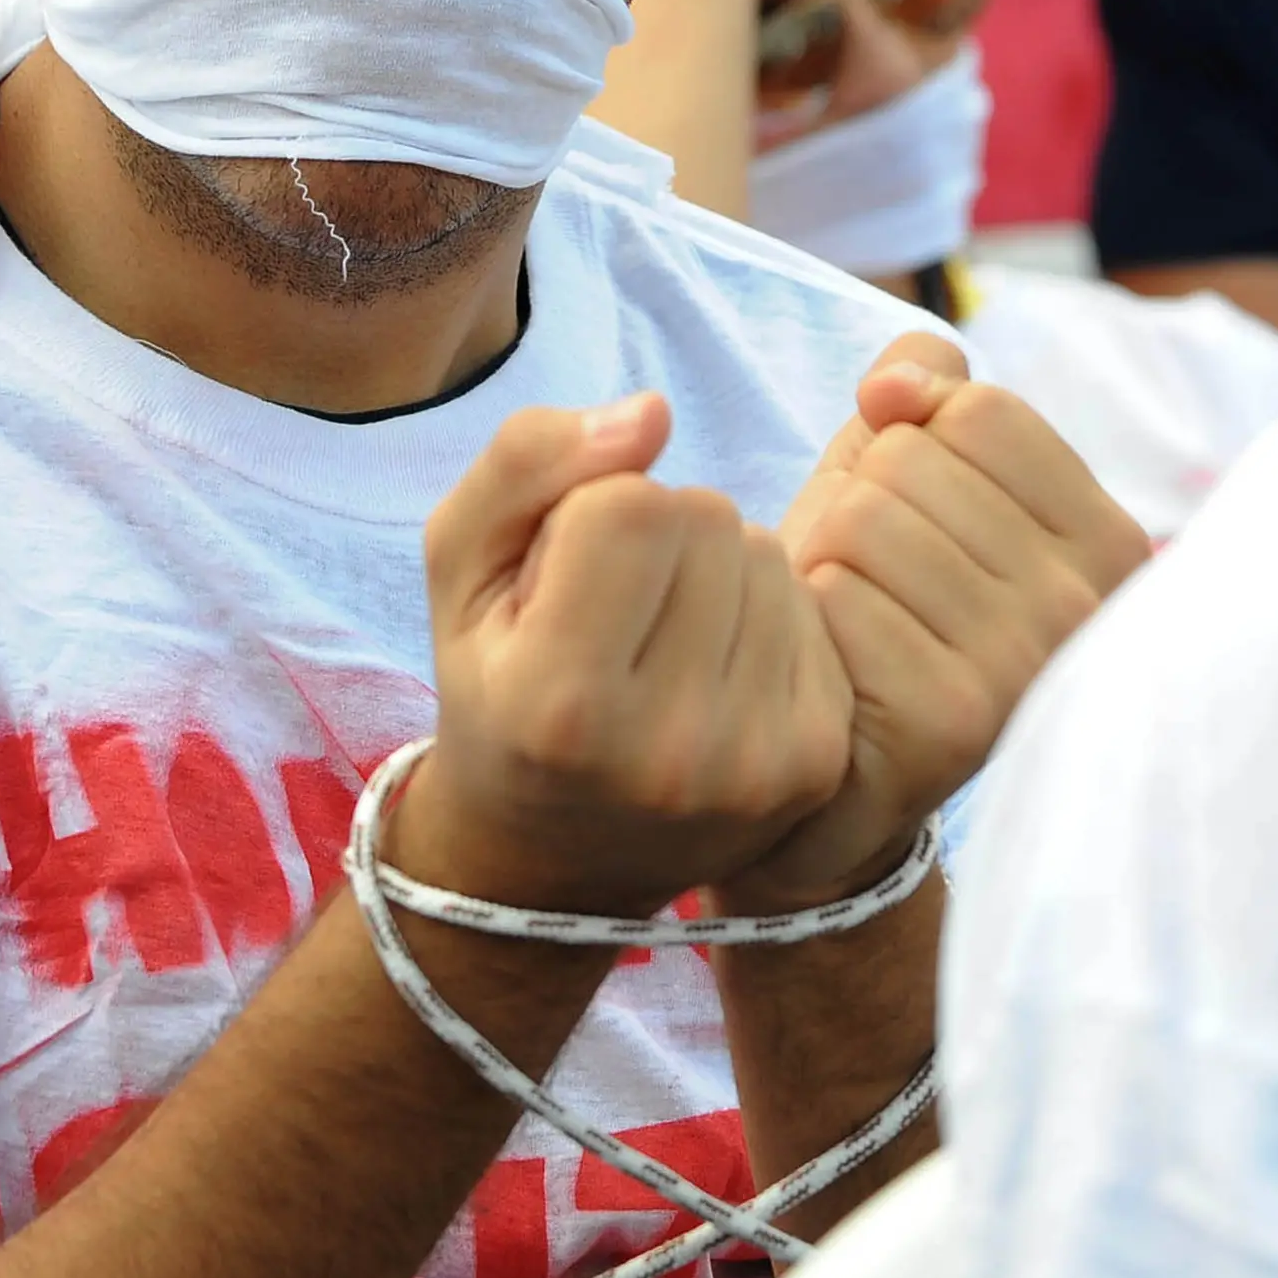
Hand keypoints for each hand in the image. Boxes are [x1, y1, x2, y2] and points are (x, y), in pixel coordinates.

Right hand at [402, 394, 855, 917]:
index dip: (589, 510)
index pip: (629, 505)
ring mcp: (756, 763)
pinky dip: (766, 614)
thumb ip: (526, 464)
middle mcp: (669, 749)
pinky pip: (814, 608)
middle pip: (710, 520)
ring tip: (663, 641)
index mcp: (564, 705)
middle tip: (615, 613)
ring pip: (768, 554)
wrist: (553, 866)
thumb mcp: (460, 571)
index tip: (562, 577)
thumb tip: (652, 412)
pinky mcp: (817, 760)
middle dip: (661, 535)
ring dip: (718, 570)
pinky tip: (717, 668)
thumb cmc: (498, 692)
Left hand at [721, 335, 1149, 904]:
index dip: (909, 439)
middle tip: (871, 586)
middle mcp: (1088, 603)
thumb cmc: (877, 606)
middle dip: (857, 507)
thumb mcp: (913, 482)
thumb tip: (896, 384)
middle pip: (910, 463)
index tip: (910, 511)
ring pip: (864, 523)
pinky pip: (835, 600)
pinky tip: (829, 669)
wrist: (834, 779)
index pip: (979, 410)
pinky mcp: (953, 723)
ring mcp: (1028, 666)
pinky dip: (805, 624)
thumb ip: (932, 393)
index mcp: (1105, 538)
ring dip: (822, 564)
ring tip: (848, 622)